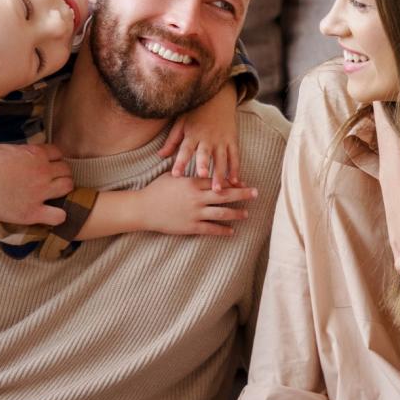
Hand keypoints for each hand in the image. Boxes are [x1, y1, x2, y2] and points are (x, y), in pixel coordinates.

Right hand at [0, 141, 71, 225]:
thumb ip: (2, 147)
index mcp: (35, 154)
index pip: (57, 153)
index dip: (53, 159)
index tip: (47, 164)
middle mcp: (43, 171)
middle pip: (66, 170)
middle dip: (60, 174)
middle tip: (50, 180)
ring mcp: (40, 192)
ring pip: (67, 187)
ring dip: (63, 190)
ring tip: (53, 195)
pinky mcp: (32, 212)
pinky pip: (58, 216)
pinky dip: (58, 216)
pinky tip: (51, 214)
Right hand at [138, 175, 257, 235]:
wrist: (143, 209)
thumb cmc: (156, 190)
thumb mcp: (172, 176)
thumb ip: (188, 173)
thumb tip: (199, 168)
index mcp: (193, 183)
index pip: (217, 180)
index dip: (232, 181)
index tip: (244, 181)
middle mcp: (197, 197)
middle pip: (225, 195)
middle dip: (242, 194)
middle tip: (255, 193)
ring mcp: (195, 213)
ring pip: (222, 213)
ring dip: (236, 213)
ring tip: (246, 214)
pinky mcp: (191, 226)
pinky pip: (211, 229)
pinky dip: (223, 230)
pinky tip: (232, 231)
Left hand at [159, 87, 242, 189]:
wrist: (218, 98)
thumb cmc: (196, 112)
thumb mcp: (181, 123)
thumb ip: (172, 140)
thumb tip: (160, 155)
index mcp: (192, 134)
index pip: (185, 150)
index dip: (180, 162)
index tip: (176, 174)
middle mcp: (207, 138)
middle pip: (205, 154)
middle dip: (204, 165)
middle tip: (202, 177)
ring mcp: (221, 139)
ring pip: (222, 159)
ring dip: (221, 174)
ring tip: (219, 189)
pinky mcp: (232, 140)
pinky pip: (235, 156)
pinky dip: (236, 169)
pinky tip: (235, 182)